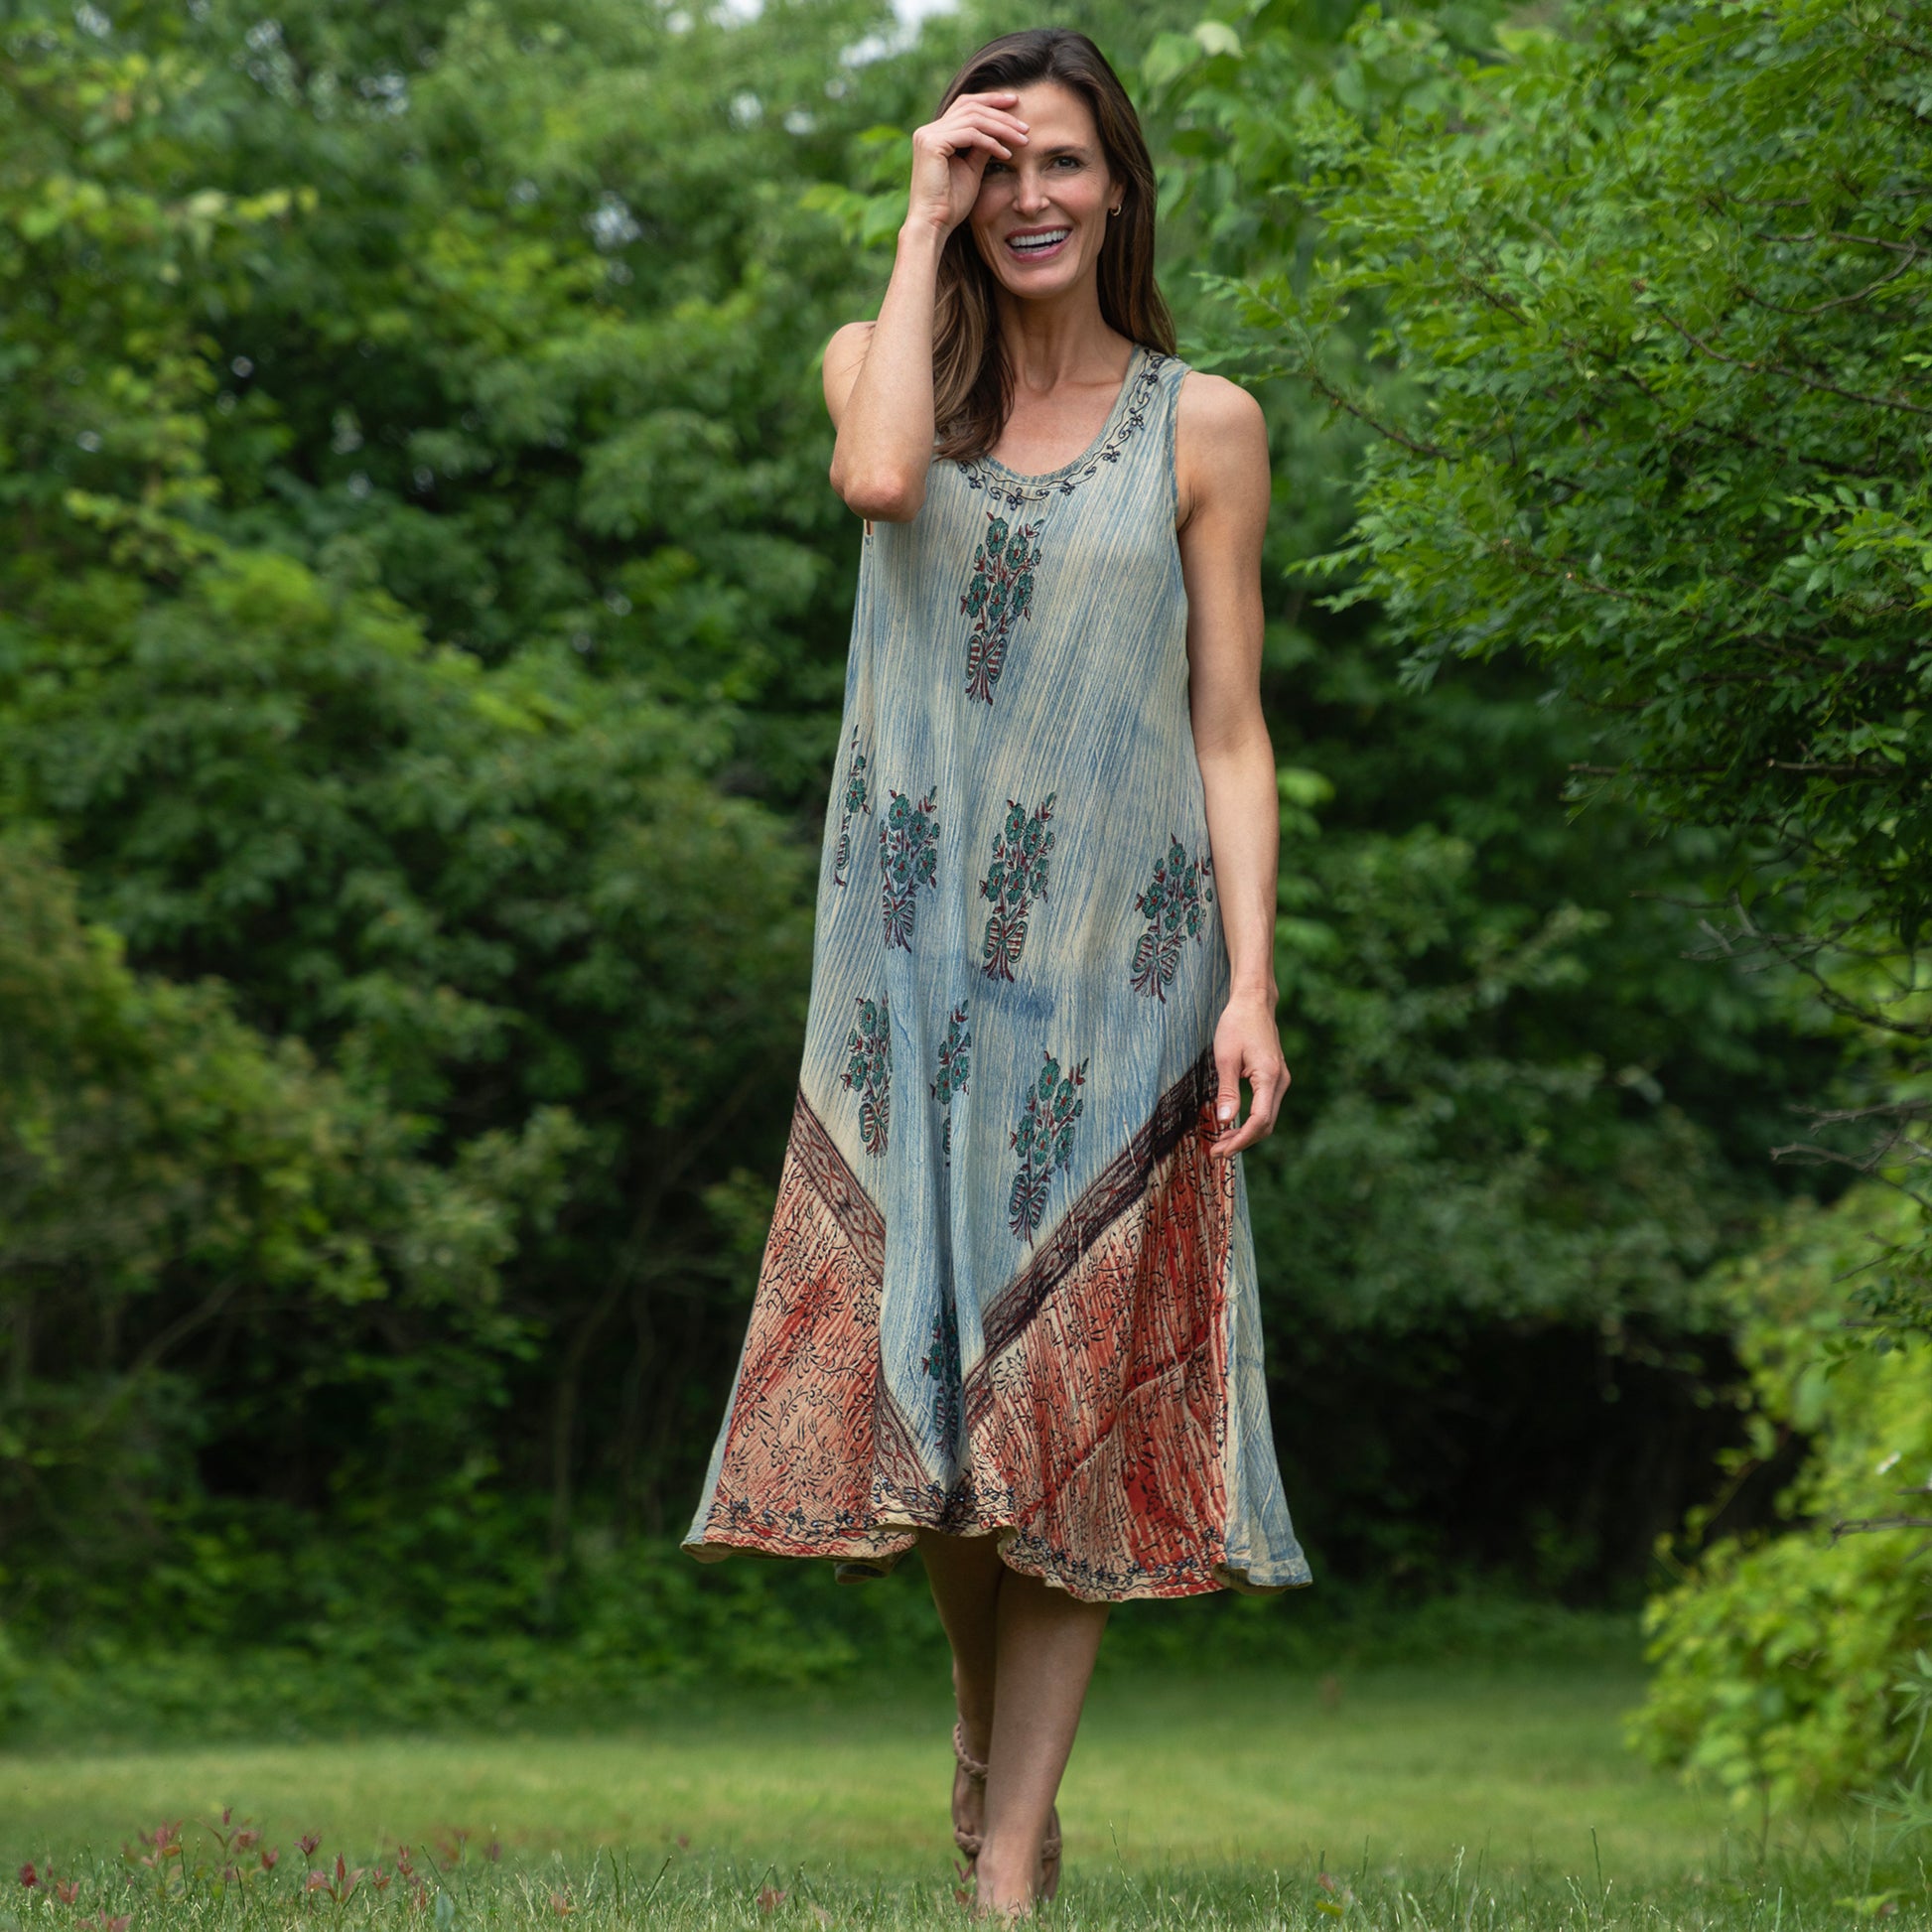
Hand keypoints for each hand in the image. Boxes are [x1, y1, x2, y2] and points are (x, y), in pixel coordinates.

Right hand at [905, 91, 1028, 237]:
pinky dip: (991, 142)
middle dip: (1001, 113)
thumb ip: (981, 148)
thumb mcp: (971, 170)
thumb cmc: (950, 205)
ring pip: (974, 119)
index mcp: (934, 134)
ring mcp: (928, 135)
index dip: (990, 101)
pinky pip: (970, 134)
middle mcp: (928, 130)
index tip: (1014, 103)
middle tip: (1026, 125)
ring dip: (1002, 128)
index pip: (965, 105)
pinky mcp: (933, 144)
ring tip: (1023, 139)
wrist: (934, 225)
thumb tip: (1000, 131)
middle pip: (971, 107)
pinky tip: (1007, 155)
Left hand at [1208, 990, 1289, 1160]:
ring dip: (1246, 1133)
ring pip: (1267, 1118)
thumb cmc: (1237, 1025)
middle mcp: (1280, 1081)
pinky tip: (1232, 1126)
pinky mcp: (1275, 1077)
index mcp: (1269, 1077)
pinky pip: (1266, 1107)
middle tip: (1216, 1153)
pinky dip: (1251, 1121)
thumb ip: (1227, 1091)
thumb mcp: (1225, 1058)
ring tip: (1221, 1143)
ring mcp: (1280, 1080)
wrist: (1253, 1002)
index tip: (1221, 1151)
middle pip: (1266, 1125)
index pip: (1260, 1121)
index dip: (1241, 1140)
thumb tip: (1225, 1122)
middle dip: (1242, 1142)